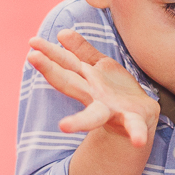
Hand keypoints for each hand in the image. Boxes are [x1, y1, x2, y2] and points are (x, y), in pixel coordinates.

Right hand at [27, 30, 159, 146]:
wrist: (142, 114)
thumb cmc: (116, 90)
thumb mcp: (100, 66)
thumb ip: (82, 51)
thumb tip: (61, 33)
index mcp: (87, 81)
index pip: (65, 63)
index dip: (49, 52)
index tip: (32, 42)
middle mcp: (94, 97)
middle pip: (69, 82)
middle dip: (51, 70)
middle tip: (32, 57)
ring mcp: (111, 110)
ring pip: (94, 115)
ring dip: (79, 122)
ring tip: (64, 126)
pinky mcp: (132, 120)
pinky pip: (134, 127)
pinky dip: (136, 134)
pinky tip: (138, 141)